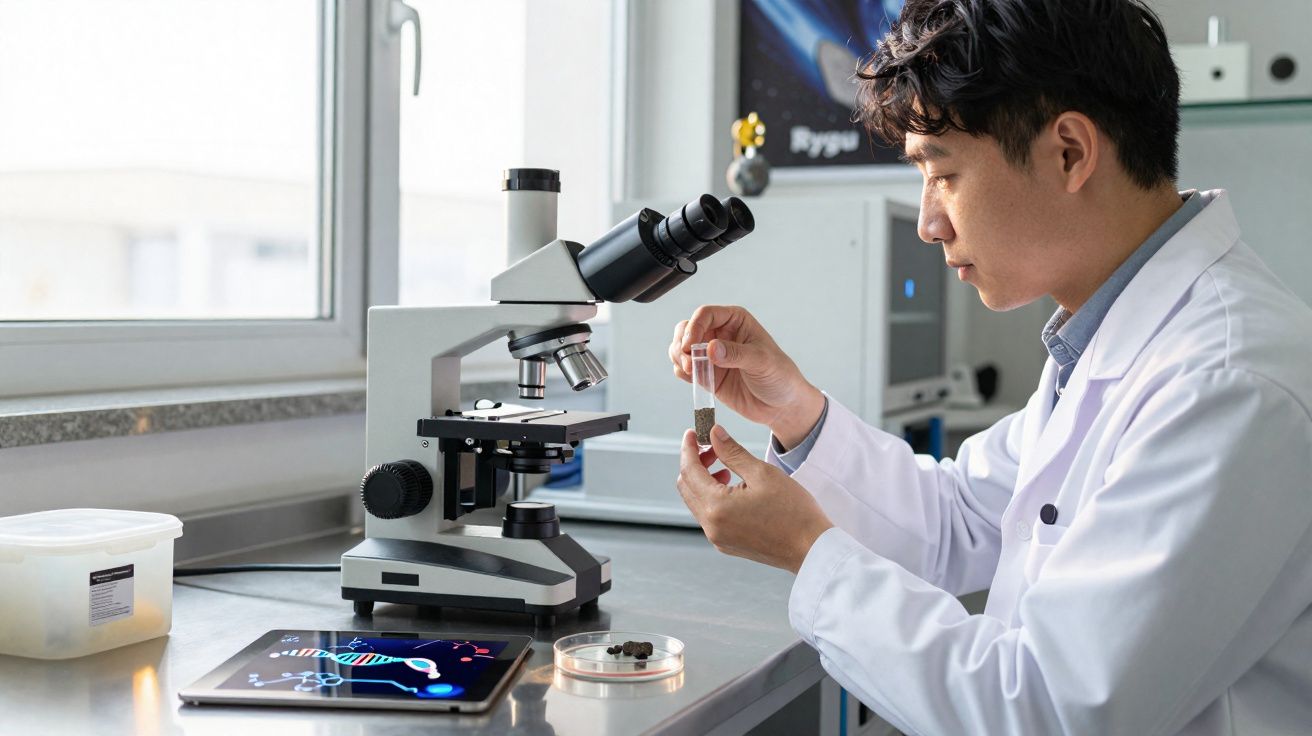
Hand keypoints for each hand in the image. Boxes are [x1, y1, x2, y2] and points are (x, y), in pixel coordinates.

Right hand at [668, 305, 824, 448]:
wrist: (782, 406)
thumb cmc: (780, 377)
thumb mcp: (762, 362)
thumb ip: (736, 354)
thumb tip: (711, 348)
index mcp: (736, 321)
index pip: (705, 314)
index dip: (694, 327)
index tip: (690, 346)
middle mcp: (720, 334)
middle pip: (687, 328)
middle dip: (682, 344)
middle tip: (688, 362)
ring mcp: (711, 355)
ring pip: (681, 347)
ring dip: (679, 357)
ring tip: (690, 371)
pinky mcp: (706, 374)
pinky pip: (684, 368)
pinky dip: (681, 372)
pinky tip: (692, 379)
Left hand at [675, 426, 833, 572]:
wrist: (811, 548)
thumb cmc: (793, 512)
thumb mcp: (762, 473)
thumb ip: (732, 452)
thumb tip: (714, 434)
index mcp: (716, 507)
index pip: (689, 471)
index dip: (688, 448)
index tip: (692, 433)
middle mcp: (711, 526)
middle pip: (686, 487)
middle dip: (695, 463)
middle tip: (713, 448)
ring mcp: (718, 538)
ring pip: (696, 501)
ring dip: (704, 480)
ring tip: (727, 468)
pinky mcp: (726, 544)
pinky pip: (708, 516)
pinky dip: (712, 497)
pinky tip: (733, 487)